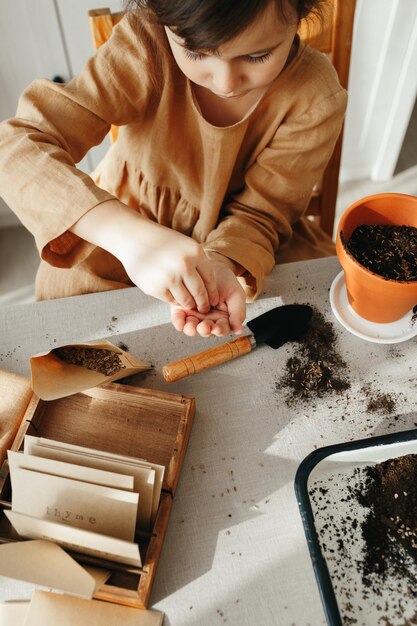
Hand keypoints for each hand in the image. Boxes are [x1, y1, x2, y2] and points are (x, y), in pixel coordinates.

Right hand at [71, 200, 218, 312]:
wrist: (134, 238)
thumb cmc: (163, 243)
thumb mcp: (185, 246)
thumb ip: (198, 264)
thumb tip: (211, 292)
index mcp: (196, 253)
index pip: (210, 280)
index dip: (212, 293)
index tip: (213, 301)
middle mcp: (185, 265)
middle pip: (200, 293)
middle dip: (203, 304)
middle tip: (204, 309)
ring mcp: (170, 277)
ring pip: (186, 301)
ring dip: (189, 305)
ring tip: (189, 304)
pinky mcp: (156, 288)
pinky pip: (171, 301)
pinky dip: (173, 300)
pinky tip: (171, 295)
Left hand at [170, 256, 245, 336]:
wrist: (212, 266)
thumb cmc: (226, 282)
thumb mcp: (236, 295)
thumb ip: (238, 313)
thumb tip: (239, 330)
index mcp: (222, 320)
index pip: (221, 329)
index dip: (219, 331)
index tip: (218, 328)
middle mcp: (207, 321)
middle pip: (205, 330)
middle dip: (204, 330)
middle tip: (203, 327)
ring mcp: (194, 316)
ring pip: (191, 327)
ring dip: (190, 329)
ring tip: (191, 327)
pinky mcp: (181, 309)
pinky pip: (179, 319)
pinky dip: (179, 322)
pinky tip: (180, 323)